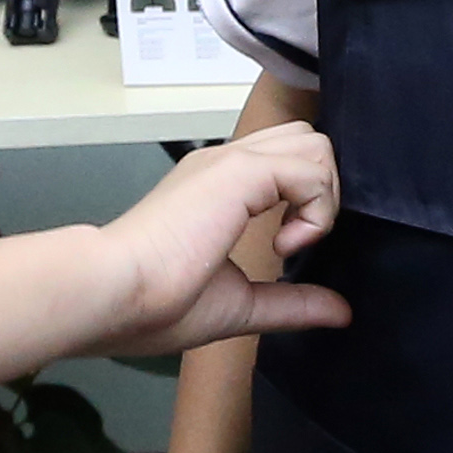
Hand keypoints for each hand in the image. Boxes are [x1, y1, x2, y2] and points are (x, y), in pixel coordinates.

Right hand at [101, 124, 352, 354]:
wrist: (113, 295)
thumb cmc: (152, 305)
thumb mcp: (240, 305)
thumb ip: (291, 303)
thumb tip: (339, 311)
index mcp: (218, 189)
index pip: (285, 160)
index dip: (306, 200)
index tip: (288, 249)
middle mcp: (225, 165)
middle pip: (305, 140)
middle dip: (322, 189)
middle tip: (298, 239)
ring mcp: (230, 162)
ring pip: (313, 144)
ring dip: (322, 196)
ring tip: (291, 241)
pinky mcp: (238, 171)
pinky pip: (310, 168)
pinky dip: (316, 210)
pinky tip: (284, 246)